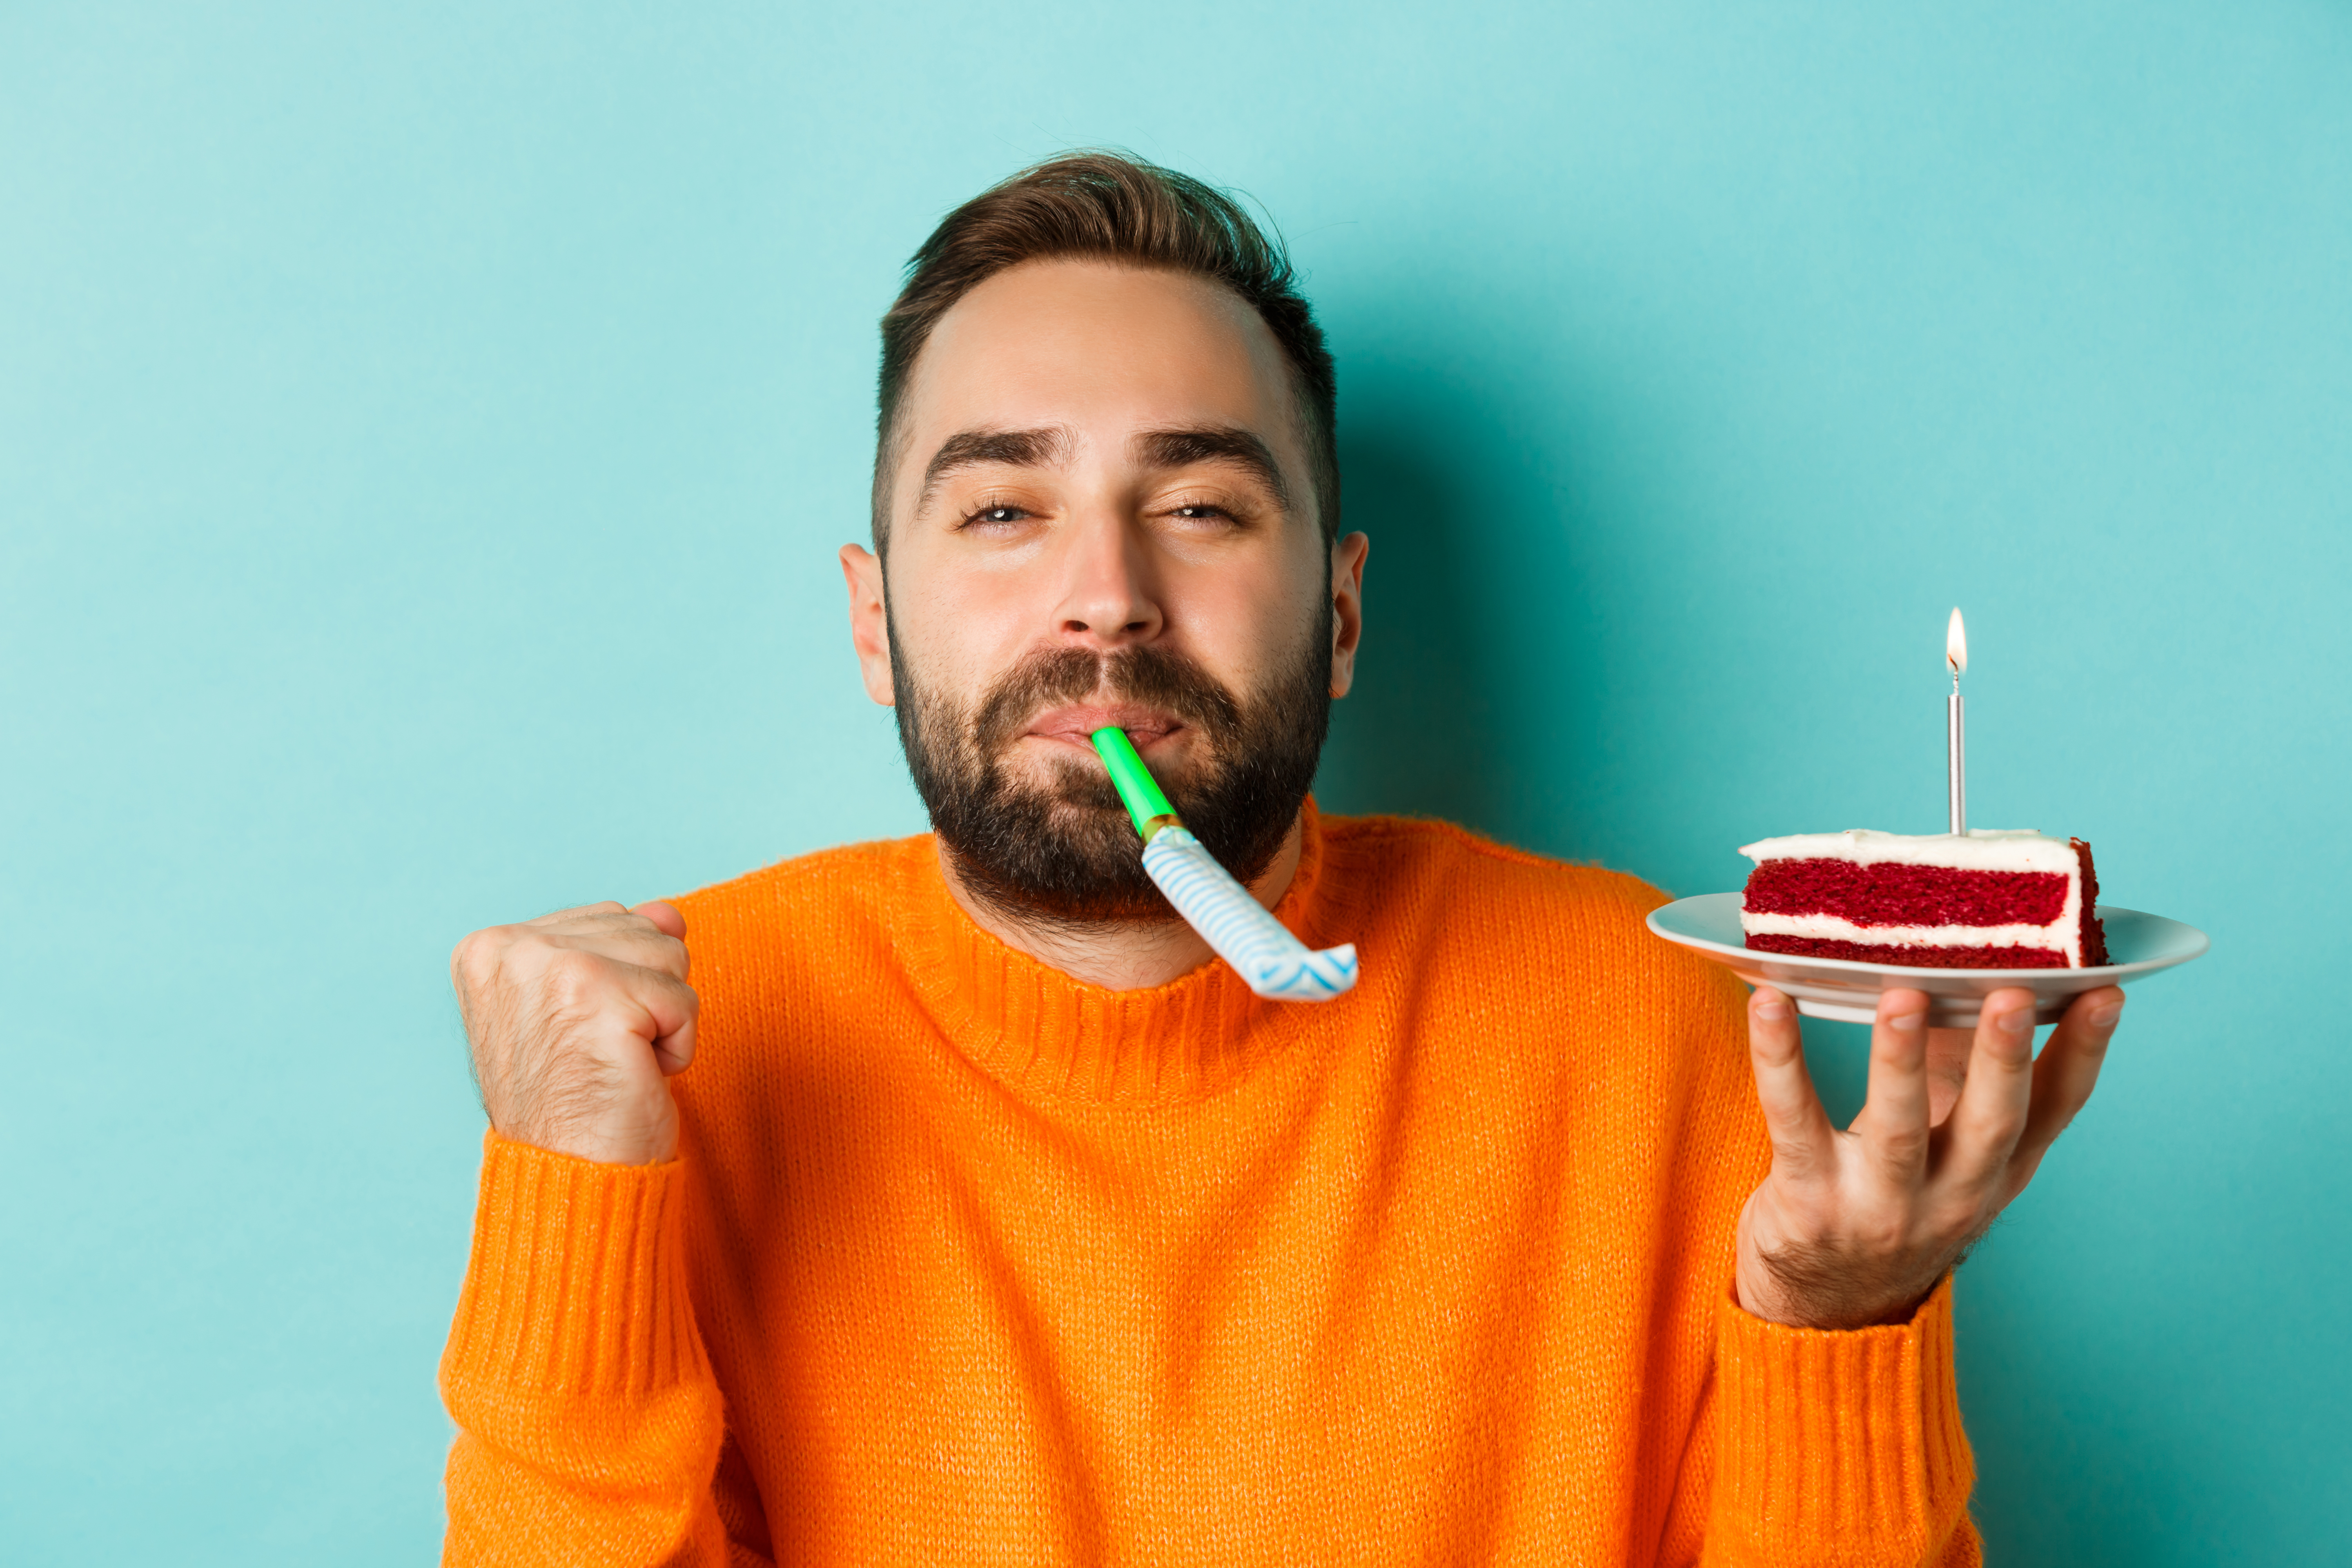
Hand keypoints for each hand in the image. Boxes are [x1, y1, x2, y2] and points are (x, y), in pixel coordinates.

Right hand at [451, 900, 697, 1165]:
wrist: (568, 1179)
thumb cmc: (576, 1099)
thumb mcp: (584, 1005)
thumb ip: (616, 945)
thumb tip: (668, 913)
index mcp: (491, 947)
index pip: (608, 918)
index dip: (620, 983)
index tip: (578, 1035)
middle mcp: (511, 948)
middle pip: (643, 929)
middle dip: (644, 996)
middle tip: (600, 1053)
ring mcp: (552, 968)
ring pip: (670, 955)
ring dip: (663, 1019)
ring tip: (616, 1061)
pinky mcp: (599, 998)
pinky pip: (685, 999)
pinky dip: (678, 1047)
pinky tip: (636, 1076)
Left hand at [1735, 983, 2123, 1329]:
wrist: (1826, 1308)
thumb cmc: (1891, 1201)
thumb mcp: (1946, 1152)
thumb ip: (1963, 1073)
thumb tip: (1973, 973)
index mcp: (1995, 1173)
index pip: (2055, 1111)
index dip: (2083, 1052)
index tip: (2105, 990)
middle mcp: (1951, 1196)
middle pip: (1991, 1123)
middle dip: (2004, 1060)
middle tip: (2013, 996)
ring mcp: (1880, 1206)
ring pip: (1898, 1129)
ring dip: (1901, 1058)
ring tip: (1903, 995)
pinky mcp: (1807, 1203)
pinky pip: (1792, 1120)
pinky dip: (1780, 1059)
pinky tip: (1769, 1004)